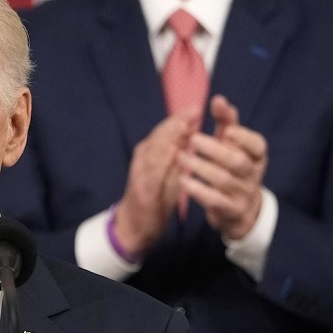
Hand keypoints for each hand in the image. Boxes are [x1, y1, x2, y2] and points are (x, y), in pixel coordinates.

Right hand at [116, 108, 199, 252]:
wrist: (135, 225)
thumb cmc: (156, 197)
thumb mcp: (169, 172)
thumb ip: (178, 153)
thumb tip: (193, 133)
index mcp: (150, 151)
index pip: (165, 130)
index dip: (180, 118)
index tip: (197, 108)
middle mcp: (143, 157)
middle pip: (159, 135)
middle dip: (176, 122)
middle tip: (194, 111)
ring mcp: (140, 172)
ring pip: (154, 149)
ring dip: (169, 136)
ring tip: (185, 126)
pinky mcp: (142, 189)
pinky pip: (152, 172)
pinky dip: (163, 161)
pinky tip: (175, 154)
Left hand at [180, 95, 267, 239]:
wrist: (239, 210)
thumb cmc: (232, 168)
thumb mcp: (233, 145)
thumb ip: (227, 122)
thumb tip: (218, 99)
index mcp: (256, 156)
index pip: (257, 145)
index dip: (243, 138)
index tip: (226, 130)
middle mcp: (252, 175)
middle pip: (238, 162)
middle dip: (215, 149)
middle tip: (192, 139)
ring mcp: (243, 194)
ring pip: (224, 180)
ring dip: (200, 167)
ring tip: (181, 157)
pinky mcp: (230, 210)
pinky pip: (215, 201)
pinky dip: (198, 190)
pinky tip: (182, 180)